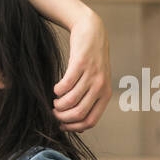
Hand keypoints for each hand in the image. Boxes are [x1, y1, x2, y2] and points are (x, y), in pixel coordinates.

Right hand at [52, 8, 110, 132]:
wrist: (92, 32)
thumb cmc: (91, 61)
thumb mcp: (96, 82)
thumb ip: (90, 103)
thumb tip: (80, 128)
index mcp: (105, 94)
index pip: (90, 121)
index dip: (73, 127)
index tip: (60, 125)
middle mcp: (101, 86)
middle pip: (79, 113)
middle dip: (62, 117)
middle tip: (53, 113)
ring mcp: (92, 75)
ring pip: (70, 101)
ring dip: (58, 104)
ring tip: (54, 100)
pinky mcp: (81, 64)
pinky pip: (65, 85)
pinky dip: (57, 90)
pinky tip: (55, 88)